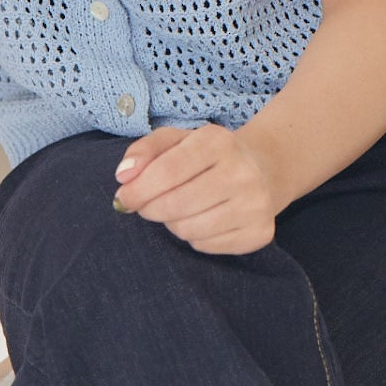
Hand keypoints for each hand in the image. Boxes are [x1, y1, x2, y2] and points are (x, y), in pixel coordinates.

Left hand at [110, 120, 279, 256]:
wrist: (262, 169)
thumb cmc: (207, 155)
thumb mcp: (175, 140)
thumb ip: (143, 151)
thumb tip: (123, 176)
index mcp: (218, 141)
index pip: (167, 172)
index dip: (138, 190)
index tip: (123, 199)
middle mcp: (242, 172)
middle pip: (175, 205)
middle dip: (151, 209)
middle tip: (149, 205)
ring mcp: (255, 205)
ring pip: (188, 230)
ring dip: (172, 223)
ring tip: (180, 209)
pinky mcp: (260, 232)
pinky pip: (206, 246)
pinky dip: (194, 237)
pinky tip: (202, 219)